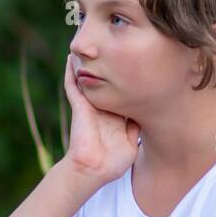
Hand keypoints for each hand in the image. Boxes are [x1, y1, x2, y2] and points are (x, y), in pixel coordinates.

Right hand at [62, 54, 140, 182]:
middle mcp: (103, 107)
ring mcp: (90, 107)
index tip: (137, 63)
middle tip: (114, 46)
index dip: (128, 79)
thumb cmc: (112, 163)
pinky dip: (70, 72)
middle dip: (108, 65)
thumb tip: (145, 110)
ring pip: (87, 80)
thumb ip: (135, 125)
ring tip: (87, 47)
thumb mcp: (131, 142)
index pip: (122, 91)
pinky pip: (73, 86)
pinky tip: (70, 58)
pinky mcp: (80, 107)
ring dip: (86, 64)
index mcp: (116, 115)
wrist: (94, 170)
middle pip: (105, 81)